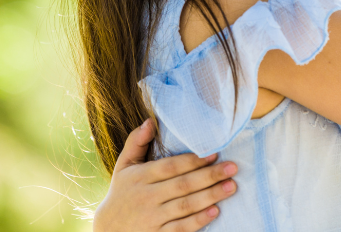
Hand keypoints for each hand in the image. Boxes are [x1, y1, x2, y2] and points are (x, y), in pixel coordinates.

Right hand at [93, 120, 237, 231]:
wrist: (108, 231)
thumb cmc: (121, 193)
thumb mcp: (123, 166)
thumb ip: (136, 142)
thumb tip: (151, 120)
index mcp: (140, 177)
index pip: (170, 166)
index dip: (193, 160)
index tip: (214, 153)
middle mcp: (146, 196)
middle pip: (182, 185)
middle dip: (209, 176)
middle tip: (232, 168)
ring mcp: (152, 218)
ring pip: (185, 206)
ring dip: (210, 196)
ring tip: (231, 187)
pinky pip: (180, 229)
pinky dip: (198, 220)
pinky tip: (215, 211)